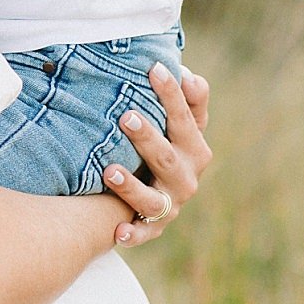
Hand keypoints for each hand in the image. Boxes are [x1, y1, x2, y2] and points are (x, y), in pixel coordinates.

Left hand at [101, 63, 210, 246]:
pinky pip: (143, 234)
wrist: (161, 194)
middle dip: (148, 138)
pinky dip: (132, 235)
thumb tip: (188, 75)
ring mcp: (170, 204)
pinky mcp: (154, 228)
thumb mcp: (179, 124)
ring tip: (108, 170)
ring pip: (152, 198)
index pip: (185, 118)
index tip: (154, 69)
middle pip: (167, 156)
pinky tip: (117, 233)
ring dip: (130, 186)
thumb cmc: (167, 146)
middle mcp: (186, 177)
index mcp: (194, 147)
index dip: (171, 94)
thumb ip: (187, 99)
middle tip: (126, 117)